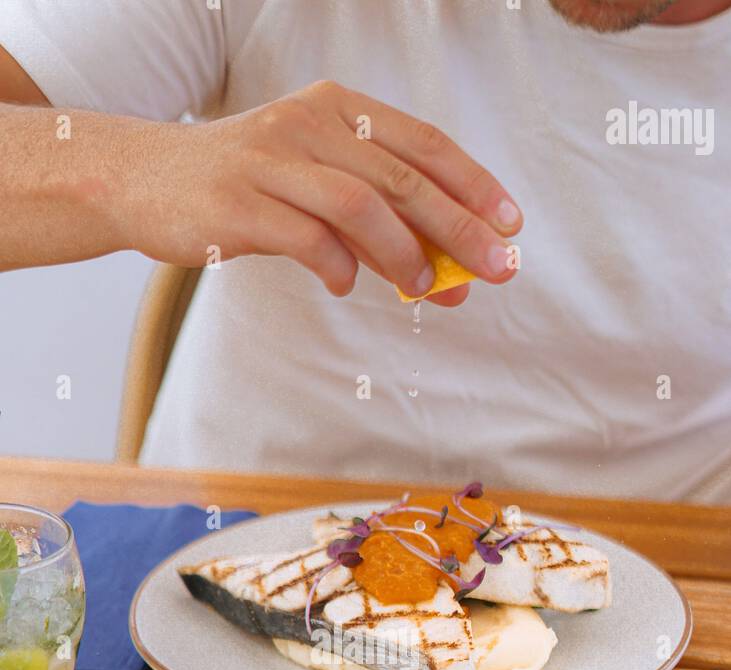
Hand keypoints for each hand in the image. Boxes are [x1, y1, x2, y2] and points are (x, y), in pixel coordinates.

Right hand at [128, 81, 521, 302]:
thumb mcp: (314, 187)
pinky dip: (336, 265)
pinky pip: (304, 237)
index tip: (511, 226)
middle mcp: (307, 124)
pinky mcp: (237, 204)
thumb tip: (449, 278)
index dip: (473, 184)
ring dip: (402, 252)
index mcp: (336, 108)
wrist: (146, 181)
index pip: (421, 143)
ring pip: (358, 203)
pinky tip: (346, 283)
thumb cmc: (247, 189)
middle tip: (496, 269)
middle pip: (402, 177)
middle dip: (458, 227)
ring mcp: (269, 162)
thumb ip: (377, 223)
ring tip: (421, 288)